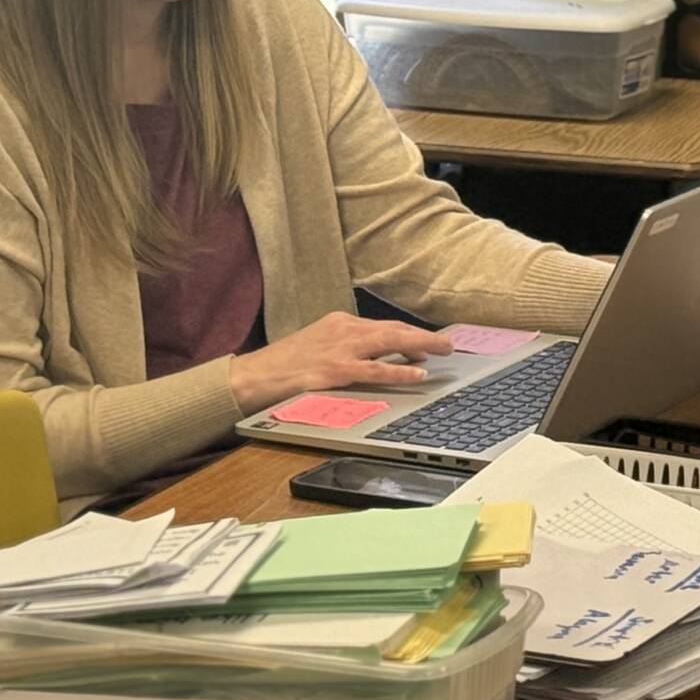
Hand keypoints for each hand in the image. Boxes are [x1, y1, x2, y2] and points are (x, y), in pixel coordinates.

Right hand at [228, 311, 452, 411]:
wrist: (251, 376)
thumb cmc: (283, 366)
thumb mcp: (318, 347)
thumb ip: (346, 350)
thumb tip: (378, 360)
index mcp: (339, 323)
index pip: (383, 327)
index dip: (410, 334)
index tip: (429, 341)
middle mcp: (343, 330)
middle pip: (392, 330)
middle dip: (423, 336)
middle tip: (447, 344)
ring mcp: (339, 349)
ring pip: (389, 342)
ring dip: (420, 345)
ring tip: (443, 351)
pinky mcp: (334, 370)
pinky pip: (375, 370)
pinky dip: (399, 370)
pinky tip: (418, 372)